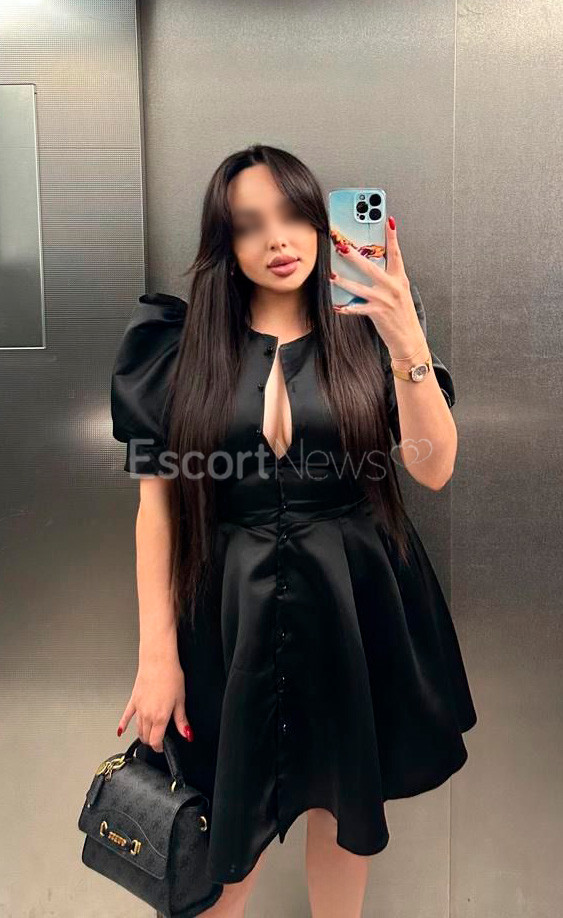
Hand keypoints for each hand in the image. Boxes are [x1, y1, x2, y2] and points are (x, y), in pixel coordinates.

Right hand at [116, 648, 193, 751]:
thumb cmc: (170, 676)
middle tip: (158, 741)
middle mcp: (147, 715)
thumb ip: (181, 720)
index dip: (159, 748)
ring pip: (138, 729)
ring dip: (143, 734)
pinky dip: (123, 725)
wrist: (158, 661)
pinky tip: (120, 731)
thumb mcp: (180, 700)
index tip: (162, 748)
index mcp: (160, 717)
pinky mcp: (133, 700)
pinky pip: (126, 716)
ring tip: (148, 736)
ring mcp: (138, 708)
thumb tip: (187, 734)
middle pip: (146, 736)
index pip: (156, 741)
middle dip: (152, 741)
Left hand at [330, 216, 426, 359]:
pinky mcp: (377, 313)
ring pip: (359, 287)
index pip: (396, 253)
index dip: (392, 236)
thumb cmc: (402, 314)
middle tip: (341, 245)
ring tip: (332, 275)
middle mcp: (393, 287)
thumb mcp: (400, 292)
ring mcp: (384, 300)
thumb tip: (370, 265)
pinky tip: (337, 306)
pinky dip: (346, 307)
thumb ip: (388, 278)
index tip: (388, 220)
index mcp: (400, 279)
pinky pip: (357, 308)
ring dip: (344, 281)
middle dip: (354, 255)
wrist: (409, 338)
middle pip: (370, 266)